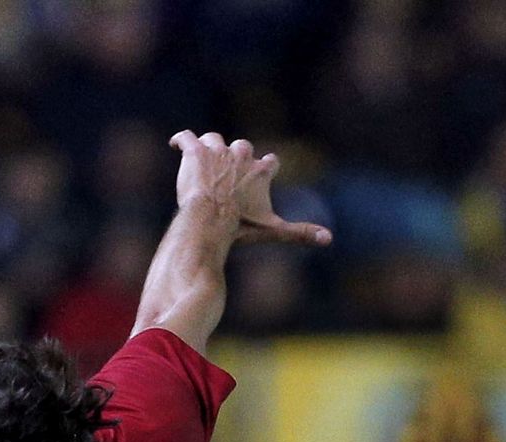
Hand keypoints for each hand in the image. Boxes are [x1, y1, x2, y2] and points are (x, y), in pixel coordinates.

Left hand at [168, 132, 329, 248]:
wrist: (210, 217)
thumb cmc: (240, 226)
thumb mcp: (271, 230)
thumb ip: (299, 233)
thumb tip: (329, 240)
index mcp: (260, 170)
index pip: (269, 162)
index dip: (264, 169)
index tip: (260, 174)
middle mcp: (241, 153)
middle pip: (242, 147)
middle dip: (235, 158)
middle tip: (226, 175)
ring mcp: (217, 149)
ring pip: (214, 140)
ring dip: (209, 150)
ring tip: (202, 164)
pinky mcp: (194, 151)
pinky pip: (186, 137)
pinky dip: (181, 141)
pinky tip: (176, 145)